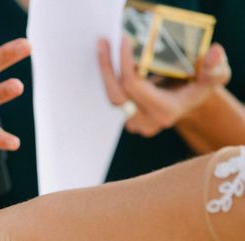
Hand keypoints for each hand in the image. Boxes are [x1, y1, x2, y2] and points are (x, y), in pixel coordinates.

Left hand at [98, 37, 230, 136]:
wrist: (190, 104)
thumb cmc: (200, 87)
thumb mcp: (213, 77)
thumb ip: (214, 68)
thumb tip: (214, 53)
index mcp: (165, 111)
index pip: (134, 87)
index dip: (125, 64)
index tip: (124, 41)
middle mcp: (147, 121)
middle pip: (116, 97)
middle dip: (107, 69)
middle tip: (103, 44)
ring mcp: (135, 123)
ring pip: (112, 98)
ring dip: (106, 72)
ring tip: (103, 47)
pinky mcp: (128, 118)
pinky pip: (114, 97)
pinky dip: (111, 78)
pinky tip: (108, 59)